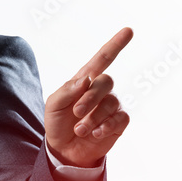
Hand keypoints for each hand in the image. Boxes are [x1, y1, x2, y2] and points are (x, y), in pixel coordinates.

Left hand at [44, 27, 133, 167]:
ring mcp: (111, 106)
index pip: (102, 59)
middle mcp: (101, 91)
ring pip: (111, 103)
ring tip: (80, 129)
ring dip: (93, 118)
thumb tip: (86, 79)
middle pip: (105, 82)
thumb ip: (67, 90)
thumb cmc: (57, 123)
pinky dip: (106, 126)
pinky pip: (120, 118)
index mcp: (84, 81)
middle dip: (90, 97)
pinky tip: (95, 133)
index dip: (115, 45)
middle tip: (76, 113)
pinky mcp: (118, 123)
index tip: (128, 30)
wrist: (63, 150)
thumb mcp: (53, 105)